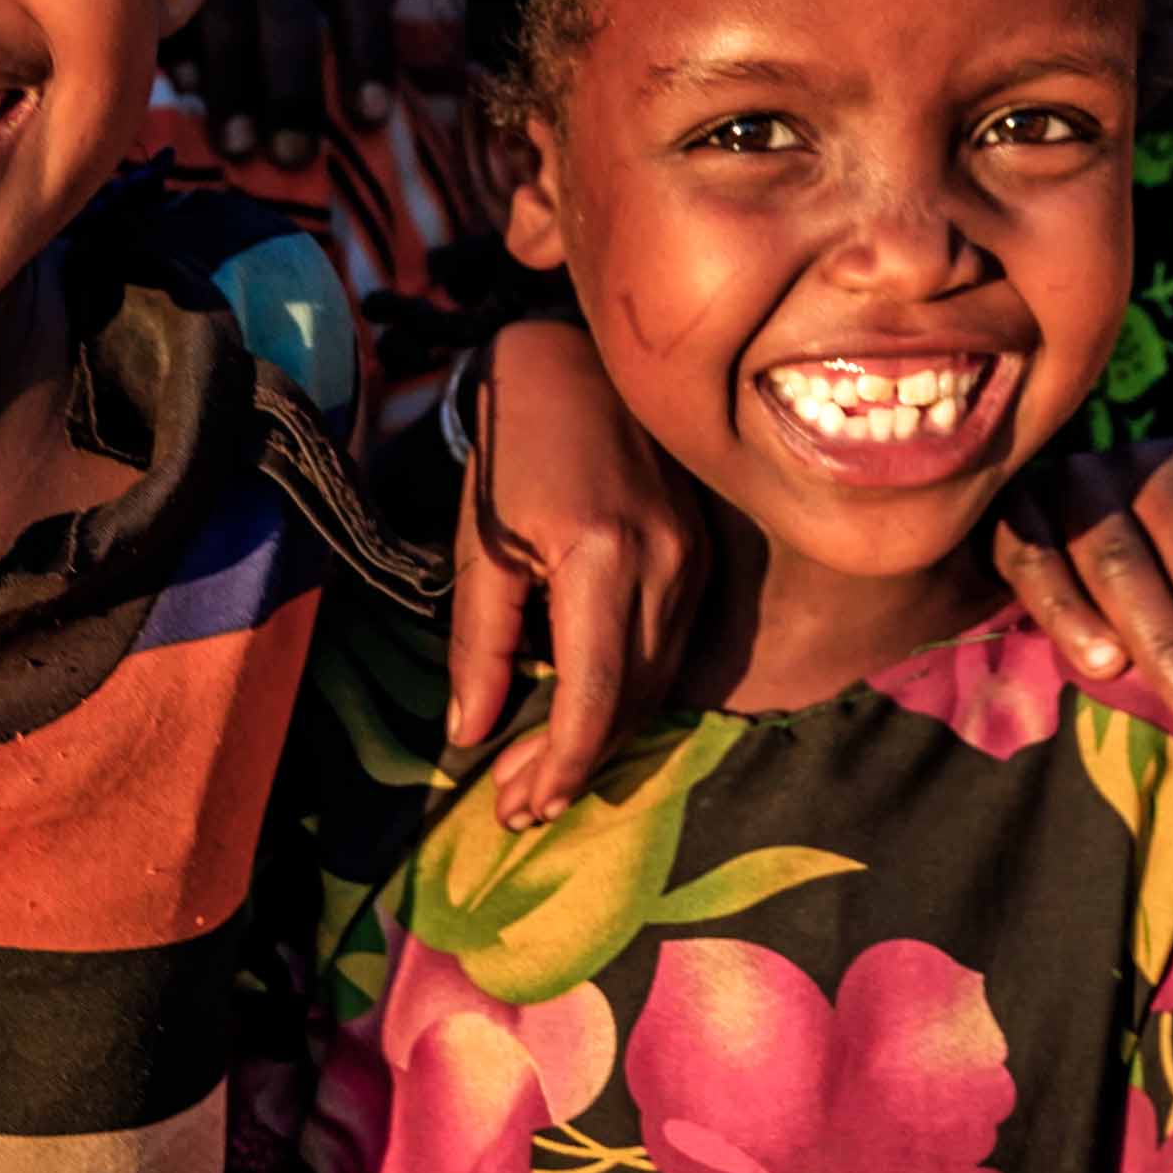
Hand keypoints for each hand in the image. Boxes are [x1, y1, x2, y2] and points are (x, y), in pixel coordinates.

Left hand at [445, 320, 706, 827]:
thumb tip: (470, 736)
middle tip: (517, 807)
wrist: (571, 365)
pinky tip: (583, 717)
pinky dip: (628, 694)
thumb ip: (479, 644)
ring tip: (539, 777)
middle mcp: (667, 564)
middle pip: (635, 702)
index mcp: (604, 557)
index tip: (521, 807)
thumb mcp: (480, 547)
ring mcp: (694, 561)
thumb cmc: (511, 448)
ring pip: (659, 683)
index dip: (562, 763)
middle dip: (576, 765)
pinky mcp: (702, 557)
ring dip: (604, 738)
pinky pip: (670, 649)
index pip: (598, 695)